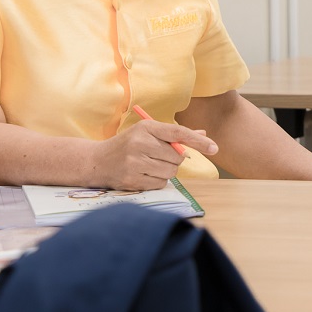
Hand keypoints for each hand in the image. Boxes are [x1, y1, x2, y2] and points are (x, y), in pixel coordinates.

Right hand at [88, 120, 218, 189]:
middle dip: (174, 159)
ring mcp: (134, 162)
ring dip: (166, 171)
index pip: (178, 133)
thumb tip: (203, 134)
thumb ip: (174, 135)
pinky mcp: (131, 180)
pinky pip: (160, 184)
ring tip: (150, 165)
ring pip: (170, 171)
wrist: (96, 161)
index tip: (215, 148)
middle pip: (177, 157)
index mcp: (146, 127)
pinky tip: (144, 175)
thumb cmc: (128, 144)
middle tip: (159, 157)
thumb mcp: (148, 133)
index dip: (198, 141)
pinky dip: (157, 181)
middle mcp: (140, 143)